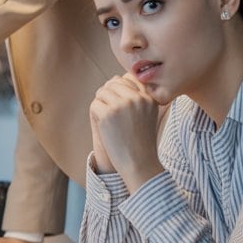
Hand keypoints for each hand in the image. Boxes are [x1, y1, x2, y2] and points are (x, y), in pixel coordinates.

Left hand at [89, 74, 163, 191]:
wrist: (139, 163)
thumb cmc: (140, 142)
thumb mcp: (146, 115)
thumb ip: (134, 98)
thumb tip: (115, 78)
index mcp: (148, 98)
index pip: (127, 80)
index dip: (118, 92)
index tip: (118, 109)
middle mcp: (137, 98)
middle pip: (113, 84)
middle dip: (107, 96)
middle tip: (108, 113)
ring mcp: (122, 105)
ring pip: (102, 93)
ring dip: (100, 105)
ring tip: (106, 120)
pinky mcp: (108, 114)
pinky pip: (95, 105)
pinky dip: (95, 115)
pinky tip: (103, 126)